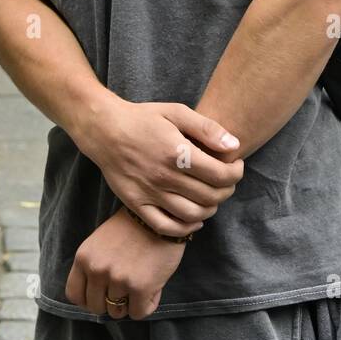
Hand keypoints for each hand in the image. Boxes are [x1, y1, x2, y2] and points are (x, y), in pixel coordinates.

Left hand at [65, 207, 186, 318]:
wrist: (160, 217)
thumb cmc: (132, 228)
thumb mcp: (99, 242)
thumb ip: (93, 266)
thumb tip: (95, 297)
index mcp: (84, 258)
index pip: (74, 295)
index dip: (89, 299)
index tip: (102, 295)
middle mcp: (97, 270)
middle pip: (96, 307)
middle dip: (110, 303)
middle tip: (125, 290)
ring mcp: (118, 280)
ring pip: (117, 313)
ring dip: (130, 303)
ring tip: (141, 284)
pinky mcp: (140, 287)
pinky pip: (138, 313)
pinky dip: (147, 304)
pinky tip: (153, 289)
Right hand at [75, 96, 244, 236]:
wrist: (104, 129)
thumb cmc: (143, 118)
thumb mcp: (176, 112)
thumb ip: (207, 128)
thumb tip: (234, 146)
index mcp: (176, 152)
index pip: (220, 175)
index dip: (236, 173)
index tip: (236, 165)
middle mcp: (164, 176)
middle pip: (210, 196)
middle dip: (227, 189)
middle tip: (227, 180)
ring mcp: (149, 193)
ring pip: (192, 214)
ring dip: (211, 208)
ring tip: (213, 196)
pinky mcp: (136, 204)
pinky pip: (165, 227)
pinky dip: (186, 228)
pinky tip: (195, 218)